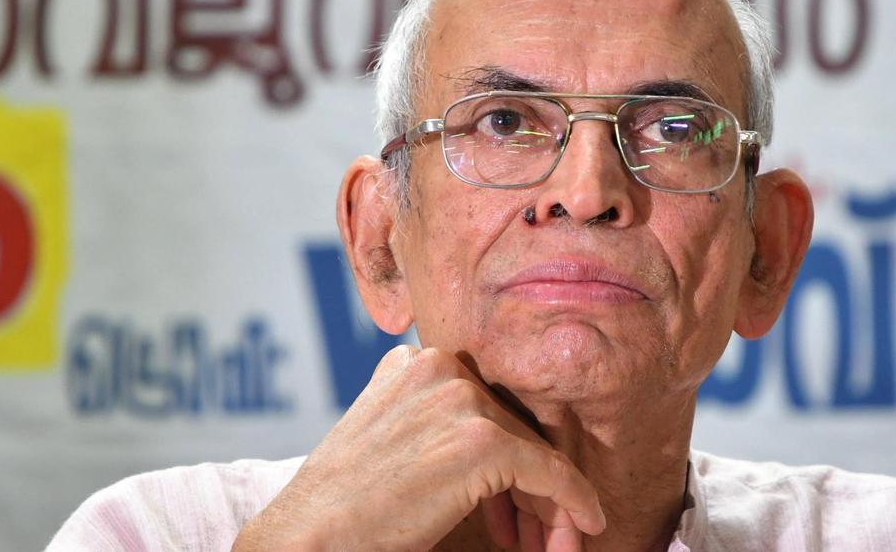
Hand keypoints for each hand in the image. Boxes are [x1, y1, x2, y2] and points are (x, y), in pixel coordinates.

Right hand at [233, 345, 605, 551]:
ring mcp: (460, 400)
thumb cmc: (344, 503)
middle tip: (539, 530)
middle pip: (512, 424)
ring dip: (547, 501)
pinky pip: (550, 472)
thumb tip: (492, 432)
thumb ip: (428, 413)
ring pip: (532, 450)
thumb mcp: (385, 432)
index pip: (485, 403)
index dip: (505, 456)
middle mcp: (440, 367)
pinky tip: (586, 523)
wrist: (309, 539)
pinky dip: (574, 500)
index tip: (512, 502)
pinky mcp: (481, 442)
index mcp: (416, 361)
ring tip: (555, 540)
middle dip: (526, 483)